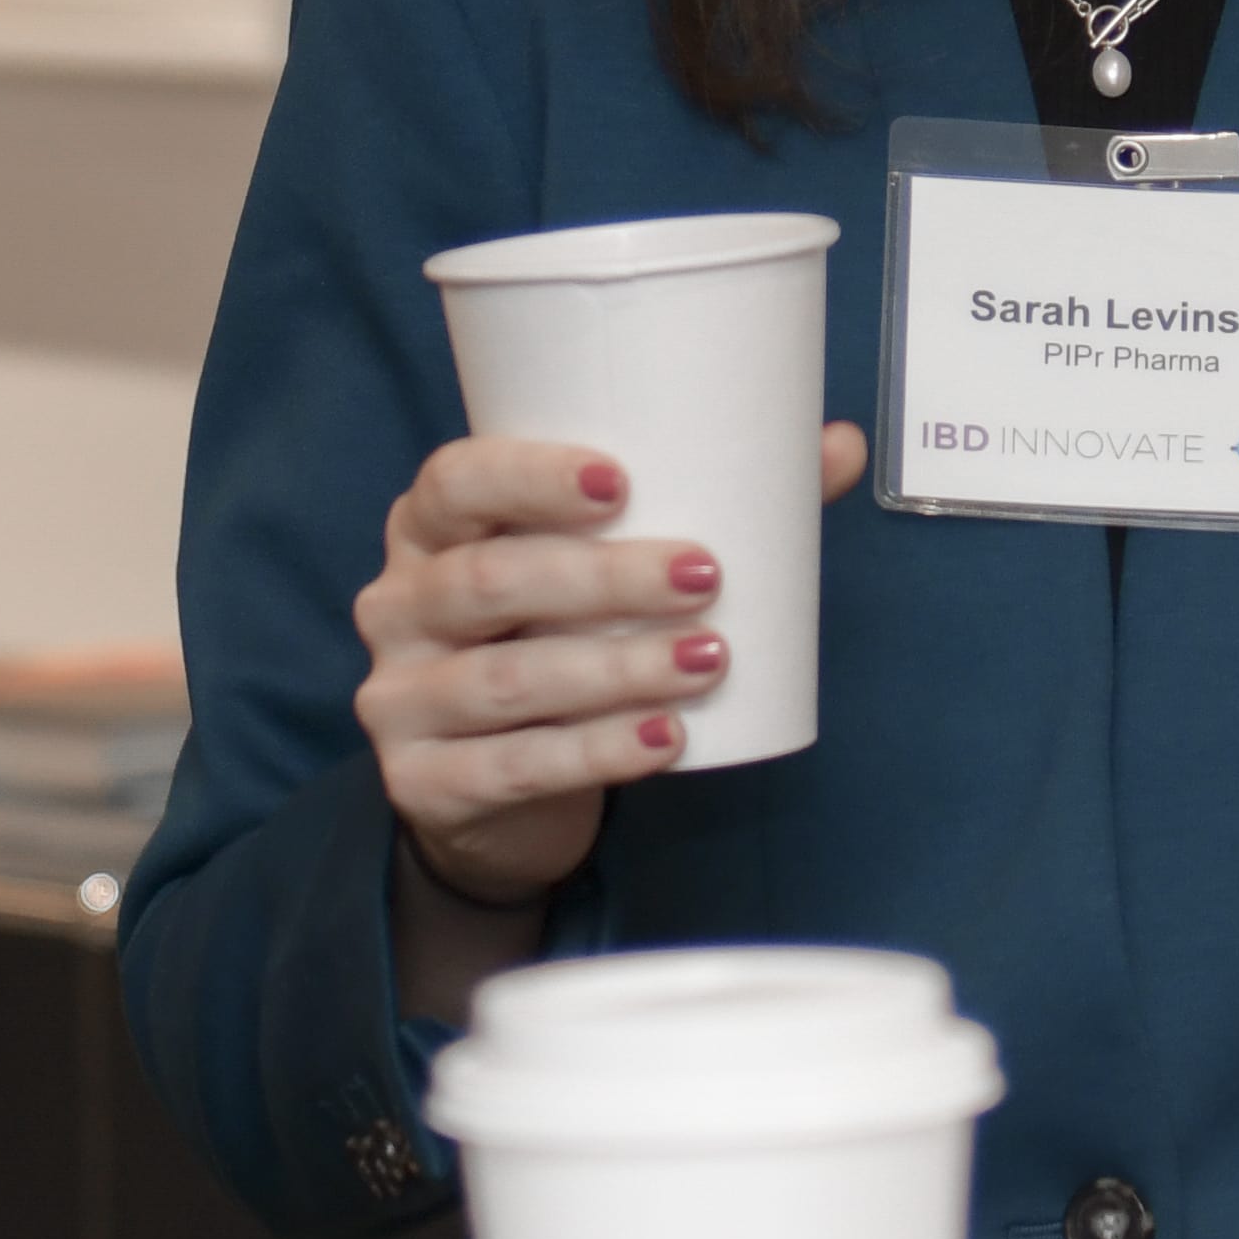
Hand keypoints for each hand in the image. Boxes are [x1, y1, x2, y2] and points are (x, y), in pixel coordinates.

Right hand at [349, 420, 866, 917]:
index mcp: (428, 529)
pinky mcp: (424, 783)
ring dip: (616, 668)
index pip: (455, 482)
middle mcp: (396, 605)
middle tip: (705, 575)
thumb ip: (712, 505)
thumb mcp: (603, 570)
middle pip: (488, 581)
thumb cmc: (556, 641)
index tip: (624, 479)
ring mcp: (399, 698)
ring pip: (506, 680)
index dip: (530, 476)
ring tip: (708, 659)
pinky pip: (514, 766)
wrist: (490, 793)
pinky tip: (665, 740)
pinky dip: (598, 752)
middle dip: (604, 578)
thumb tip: (841, 445)